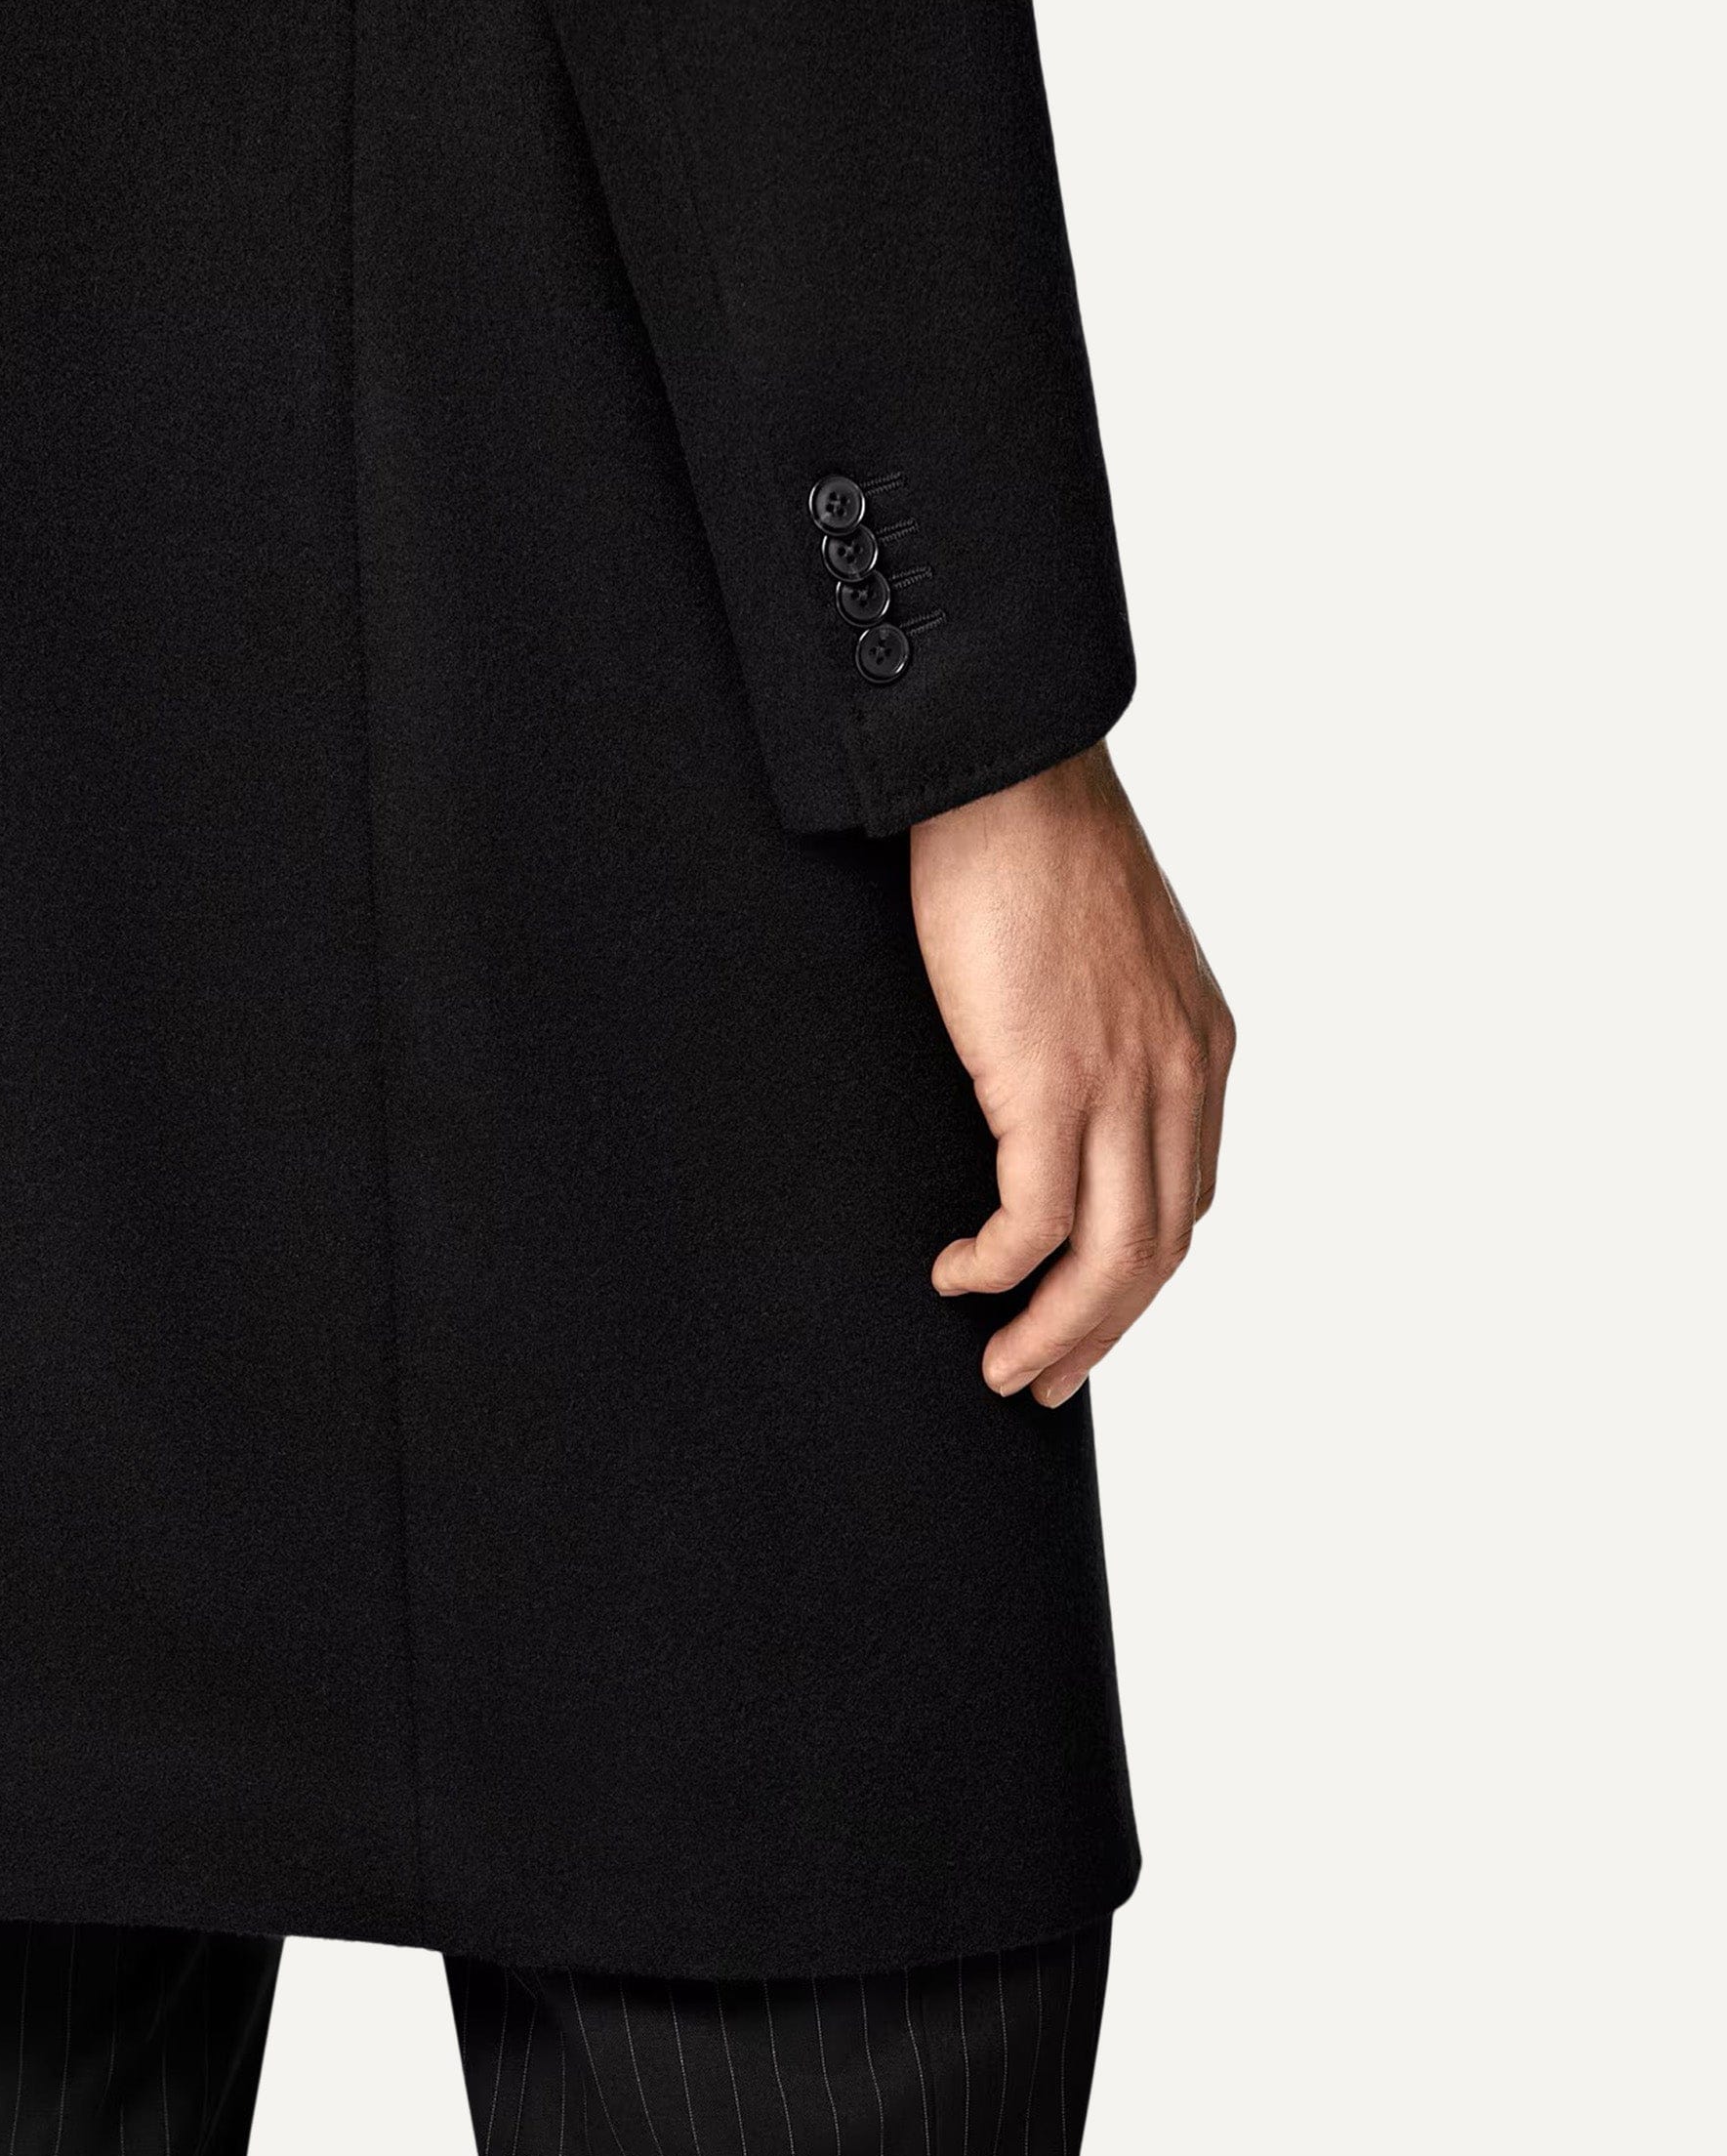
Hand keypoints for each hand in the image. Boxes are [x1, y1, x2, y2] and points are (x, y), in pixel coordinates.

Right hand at [910, 742, 1233, 1404]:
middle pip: (1159, 1250)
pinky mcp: (1051, 1081)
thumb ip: (1104, 1027)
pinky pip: (1035, 1219)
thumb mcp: (1102, 952)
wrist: (1007, 775)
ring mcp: (1123, 1084)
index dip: (1136, 1276)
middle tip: (1044, 1380)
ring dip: (1057, 1329)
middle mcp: (1179, 1076)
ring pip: (1112, 1258)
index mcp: (1198, 1047)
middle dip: (1104, 1332)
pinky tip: (958, 1274)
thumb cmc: (1034, 846)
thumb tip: (1049, 1082)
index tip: (1087, 1318)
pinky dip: (999, 1266)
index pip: (1183, 1197)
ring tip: (1004, 1367)